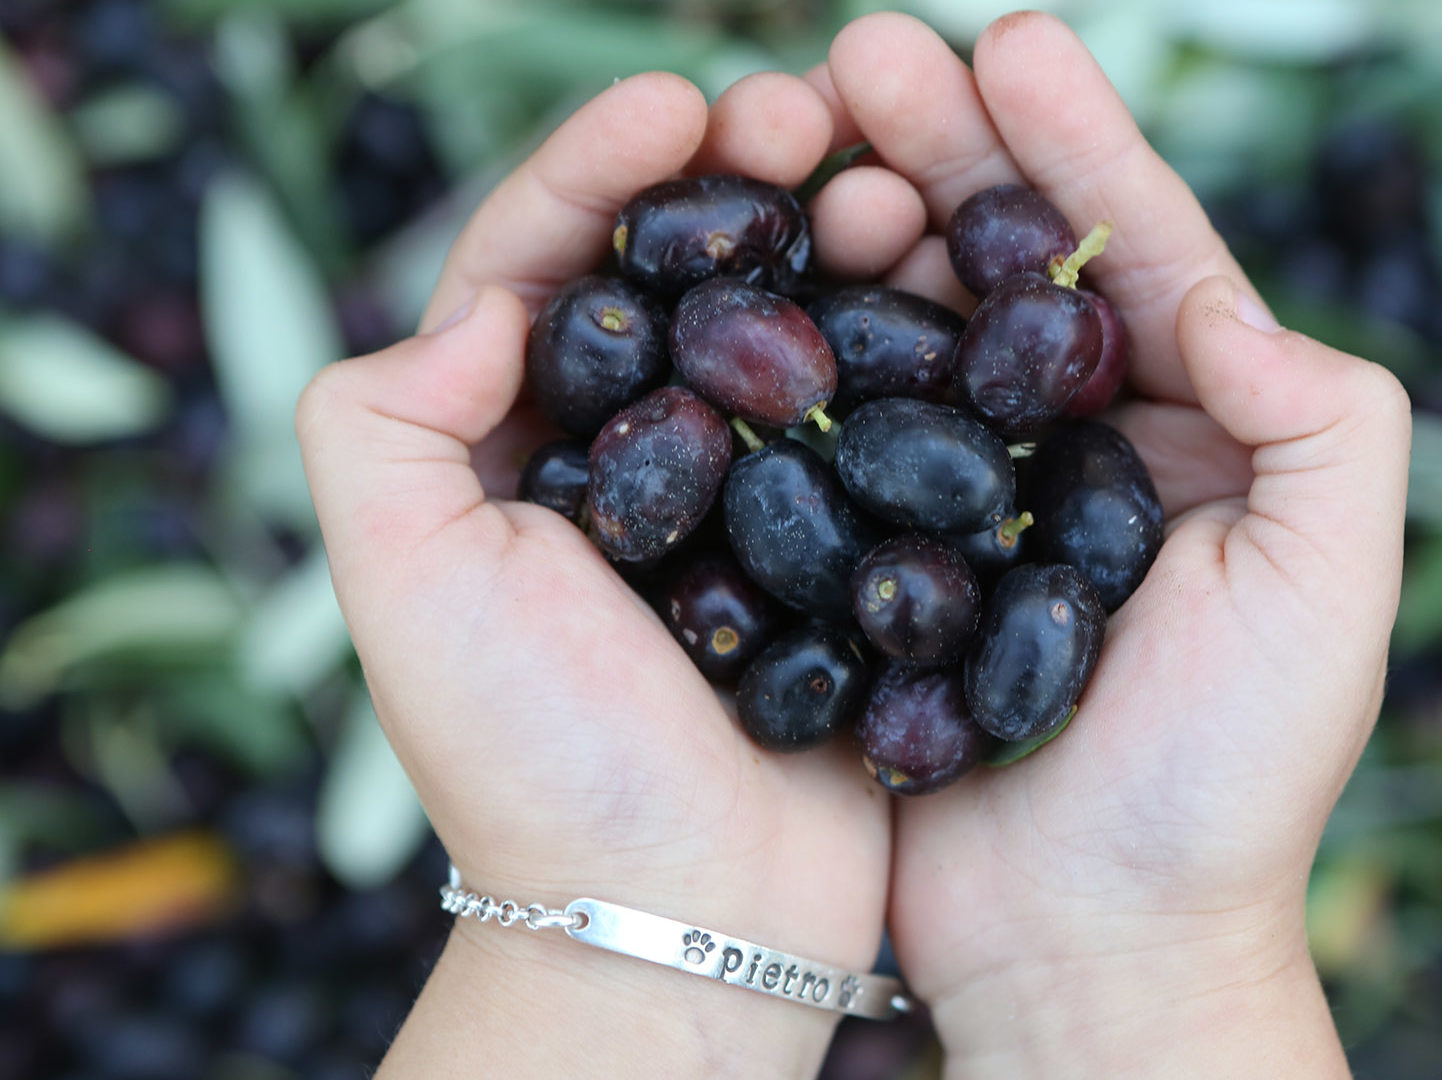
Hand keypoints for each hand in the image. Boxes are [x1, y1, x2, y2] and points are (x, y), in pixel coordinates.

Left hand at [295, 72, 896, 1077]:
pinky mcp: (841, 551)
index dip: (600, 166)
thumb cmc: (537, 762)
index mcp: (515, 450)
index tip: (677, 101)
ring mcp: (745, 505)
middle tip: (807, 115)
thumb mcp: (403, 585)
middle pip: (682, 277)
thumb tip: (482, 307)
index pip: (546, 266)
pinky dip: (905, 343)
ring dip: (835, 240)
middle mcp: (632, 463)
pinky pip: (875, 419)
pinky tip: (944, 286)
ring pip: (789, 330)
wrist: (689, 915)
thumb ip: (380, 421)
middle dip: (738, 178)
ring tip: (886, 182)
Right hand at [822, 14, 1409, 1076]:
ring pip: (913, 332)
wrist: (1094, 944)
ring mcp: (980, 507)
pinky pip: (841, 437)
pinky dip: (802, 354)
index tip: (1004, 43)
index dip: (1073, 143)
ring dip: (859, 225)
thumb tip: (1225, 299)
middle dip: (941, 149)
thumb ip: (1326, 420)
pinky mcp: (890, 566)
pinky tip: (751, 282)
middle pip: (1008, 267)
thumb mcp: (1333, 591)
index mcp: (1200, 435)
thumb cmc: (1225, 783)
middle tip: (853, 58)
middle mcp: (1088, 452)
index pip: (1136, 254)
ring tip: (792, 142)